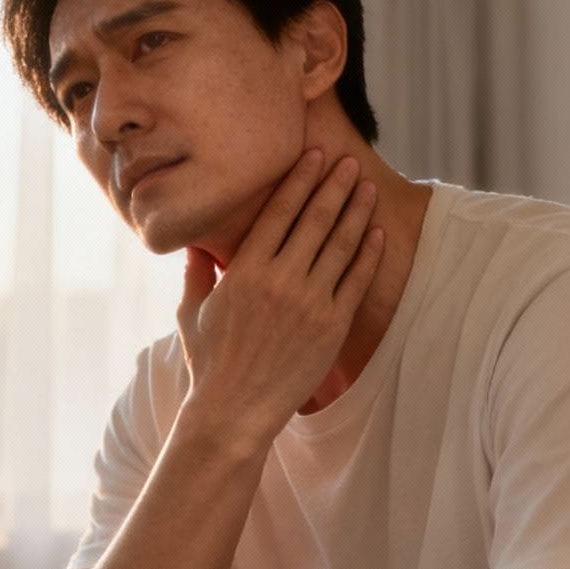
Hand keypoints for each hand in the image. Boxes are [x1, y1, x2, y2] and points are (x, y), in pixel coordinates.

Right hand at [176, 148, 384, 444]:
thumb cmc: (209, 365)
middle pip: (315, 219)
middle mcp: (280, 280)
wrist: (234, 413)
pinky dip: (370, 254)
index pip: (280, 211)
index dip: (300, 180)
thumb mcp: (191, 314)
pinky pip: (357, 281)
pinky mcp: (332, 327)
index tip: (314, 156)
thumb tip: (193, 245)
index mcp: (246, 271)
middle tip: (348, 161)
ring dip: (357, 211)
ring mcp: (310, 303)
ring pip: (341, 245)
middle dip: (334, 185)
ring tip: (367, 187)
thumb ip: (197, 274)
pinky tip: (378, 232)